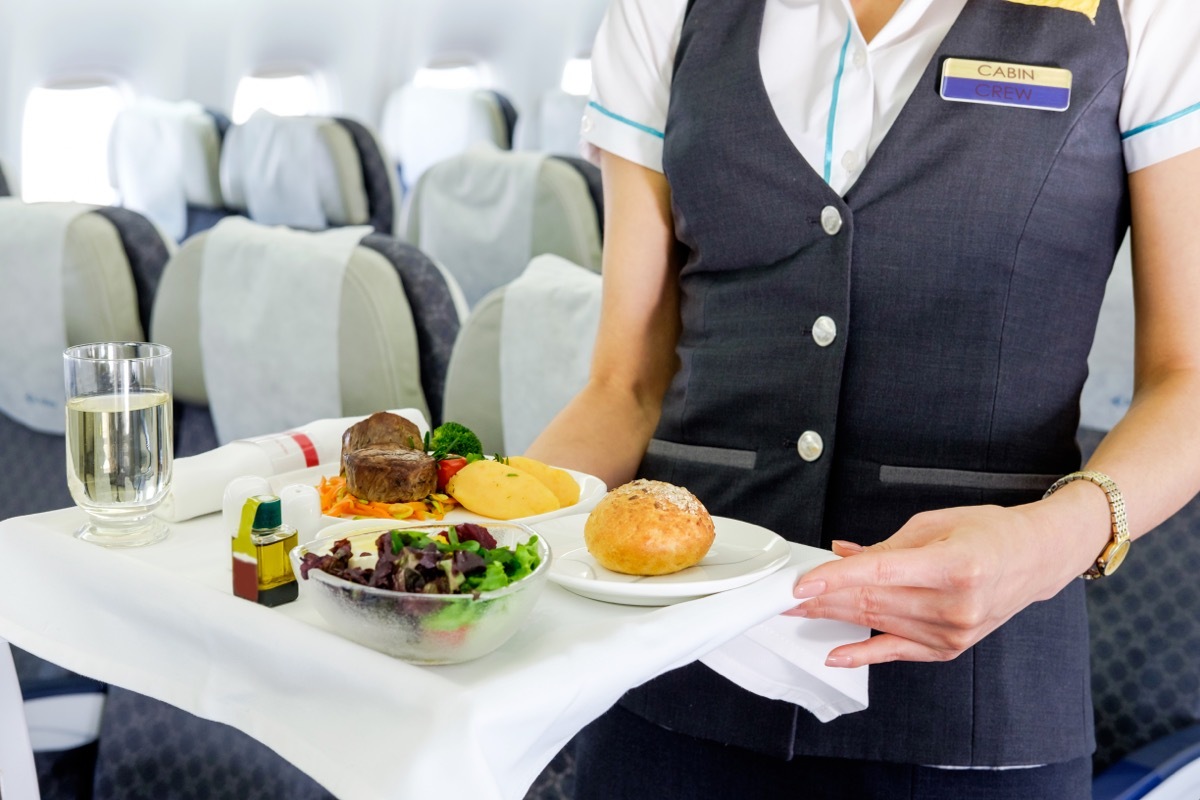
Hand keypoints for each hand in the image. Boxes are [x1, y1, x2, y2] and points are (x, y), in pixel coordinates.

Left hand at [786, 503, 1091, 667]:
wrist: (1036, 560)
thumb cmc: (991, 533)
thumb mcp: (937, 524)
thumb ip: (886, 545)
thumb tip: (842, 555)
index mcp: (954, 565)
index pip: (881, 574)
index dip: (835, 579)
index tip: (802, 583)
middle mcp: (955, 604)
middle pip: (872, 603)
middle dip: (822, 599)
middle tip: (785, 596)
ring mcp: (954, 631)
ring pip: (877, 624)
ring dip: (834, 617)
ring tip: (800, 611)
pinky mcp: (950, 647)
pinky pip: (897, 652)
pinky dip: (863, 653)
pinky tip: (835, 652)